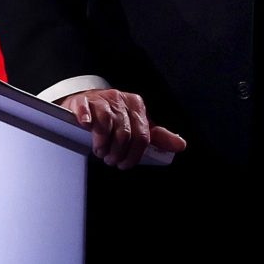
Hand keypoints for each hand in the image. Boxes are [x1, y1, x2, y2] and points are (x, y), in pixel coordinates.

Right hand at [59, 88, 187, 168]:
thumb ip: (158, 136)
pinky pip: (86, 109)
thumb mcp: (138, 125)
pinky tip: (86, 126)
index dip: (133, 155)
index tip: (124, 164)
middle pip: (124, 133)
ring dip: (102, 143)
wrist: (89, 100)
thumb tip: (180, 145)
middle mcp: (120, 100)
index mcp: (136, 106)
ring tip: (100, 151)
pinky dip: (86, 118)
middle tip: (110, 159)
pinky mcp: (82, 101)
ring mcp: (101, 99)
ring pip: (106, 123)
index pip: (142, 135)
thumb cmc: (116, 116)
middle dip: (117, 153)